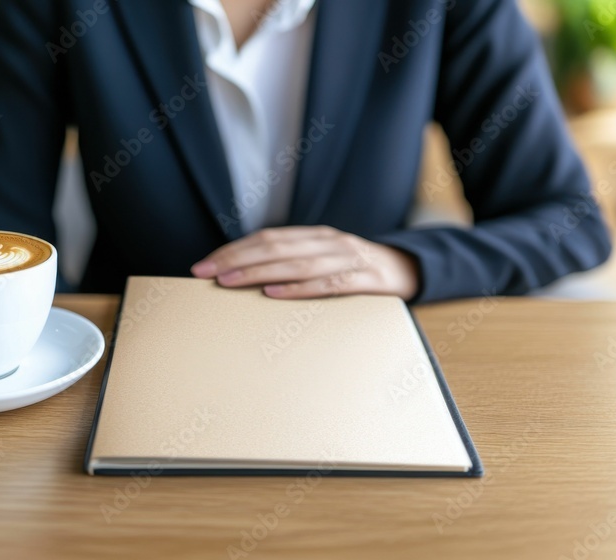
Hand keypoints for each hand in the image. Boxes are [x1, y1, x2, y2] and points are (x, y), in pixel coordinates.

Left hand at [191, 226, 420, 300]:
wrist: (411, 269)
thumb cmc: (356, 270)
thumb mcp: (323, 259)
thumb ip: (292, 263)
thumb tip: (244, 276)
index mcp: (314, 235)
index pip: (265, 238)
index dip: (233, 250)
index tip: (203, 266)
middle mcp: (328, 241)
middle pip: (274, 247)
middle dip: (236, 260)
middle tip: (206, 274)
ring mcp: (348, 258)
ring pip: (296, 263)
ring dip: (259, 273)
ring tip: (230, 282)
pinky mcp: (365, 279)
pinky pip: (328, 283)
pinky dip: (299, 288)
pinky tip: (273, 294)